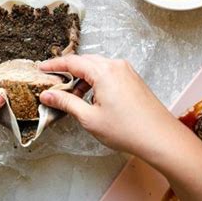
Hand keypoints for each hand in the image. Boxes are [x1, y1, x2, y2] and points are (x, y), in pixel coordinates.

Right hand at [39, 54, 174, 154]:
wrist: (160, 137)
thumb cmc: (128, 129)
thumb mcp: (90, 118)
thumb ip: (66, 103)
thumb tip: (48, 95)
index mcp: (104, 71)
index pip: (72, 62)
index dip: (54, 65)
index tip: (41, 68)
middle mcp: (116, 66)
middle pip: (84, 62)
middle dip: (67, 72)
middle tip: (53, 84)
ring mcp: (126, 71)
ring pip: (96, 68)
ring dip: (82, 79)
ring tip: (73, 97)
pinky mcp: (132, 79)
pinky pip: (108, 73)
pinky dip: (95, 82)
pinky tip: (91, 98)